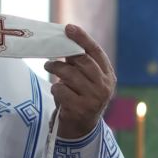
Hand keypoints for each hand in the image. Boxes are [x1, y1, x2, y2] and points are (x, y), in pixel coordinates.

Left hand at [45, 24, 115, 140]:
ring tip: (49, 66)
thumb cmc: (81, 98)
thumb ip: (82, 65)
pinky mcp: (80, 109)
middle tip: (50, 56)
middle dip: (64, 55)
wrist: (81, 129)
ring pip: (70, 75)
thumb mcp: (88, 81)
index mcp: (108, 75)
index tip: (68, 27)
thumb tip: (63, 41)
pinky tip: (57, 91)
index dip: (82, 38)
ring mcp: (94, 99)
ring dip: (55, 69)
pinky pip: (61, 90)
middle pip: (82, 62)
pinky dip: (56, 88)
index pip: (96, 52)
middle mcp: (104, 86)